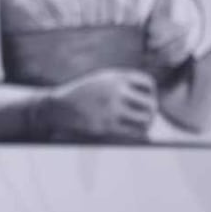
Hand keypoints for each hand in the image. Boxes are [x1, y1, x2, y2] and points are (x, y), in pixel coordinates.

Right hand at [39, 69, 157, 141]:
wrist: (59, 107)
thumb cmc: (84, 94)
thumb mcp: (102, 80)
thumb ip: (123, 84)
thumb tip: (150, 98)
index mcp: (115, 77)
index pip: (147, 83)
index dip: (150, 92)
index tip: (145, 98)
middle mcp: (115, 91)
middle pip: (150, 103)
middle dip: (151, 110)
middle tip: (147, 115)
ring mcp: (112, 108)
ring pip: (145, 120)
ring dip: (146, 124)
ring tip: (142, 125)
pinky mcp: (107, 125)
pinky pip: (134, 132)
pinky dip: (138, 134)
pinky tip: (134, 133)